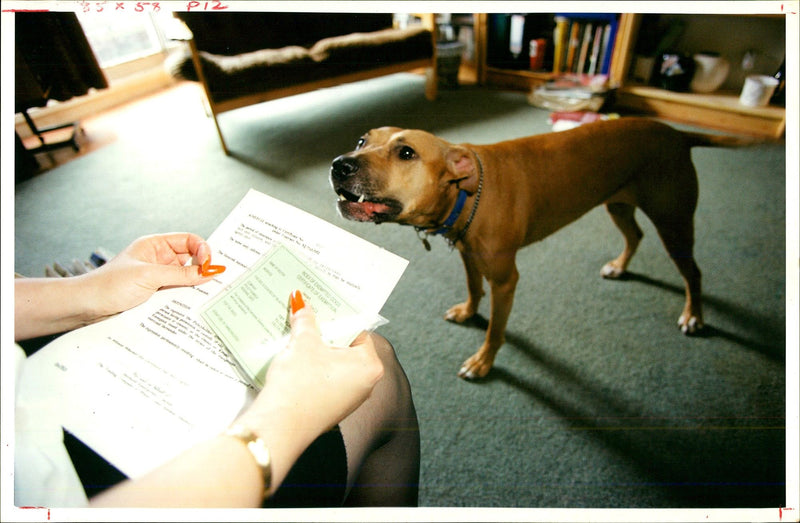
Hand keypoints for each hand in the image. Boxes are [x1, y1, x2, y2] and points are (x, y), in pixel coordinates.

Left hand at [83, 233, 217, 318]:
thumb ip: (181, 275)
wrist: (85, 306)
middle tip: (213, 280)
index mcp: (155, 245)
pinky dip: (186, 297)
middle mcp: (158, 259)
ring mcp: (157, 277)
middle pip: (191, 260)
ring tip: (205, 294)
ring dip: (194, 285)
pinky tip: (191, 303)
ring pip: (186, 278)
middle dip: (202, 268)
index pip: (189, 241)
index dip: (202, 250)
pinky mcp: (155, 294)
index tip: (209, 265)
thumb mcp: (149, 276)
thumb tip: (210, 271)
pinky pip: (177, 293)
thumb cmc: (109, 285)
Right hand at [234, 291, 383, 490]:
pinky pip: (325, 380)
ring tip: (297, 335)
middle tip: (308, 317)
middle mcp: (366, 384)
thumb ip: (305, 320)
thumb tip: (301, 302)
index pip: (358, 331)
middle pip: (346, 347)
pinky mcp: (331, 409)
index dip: (337, 317)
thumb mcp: (303, 343)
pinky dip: (312, 369)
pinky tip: (294, 360)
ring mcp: (349, 399)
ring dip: (316, 351)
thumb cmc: (299, 384)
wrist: (279, 428)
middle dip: (325, 333)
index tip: (321, 307)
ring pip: (334, 364)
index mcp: (370, 365)